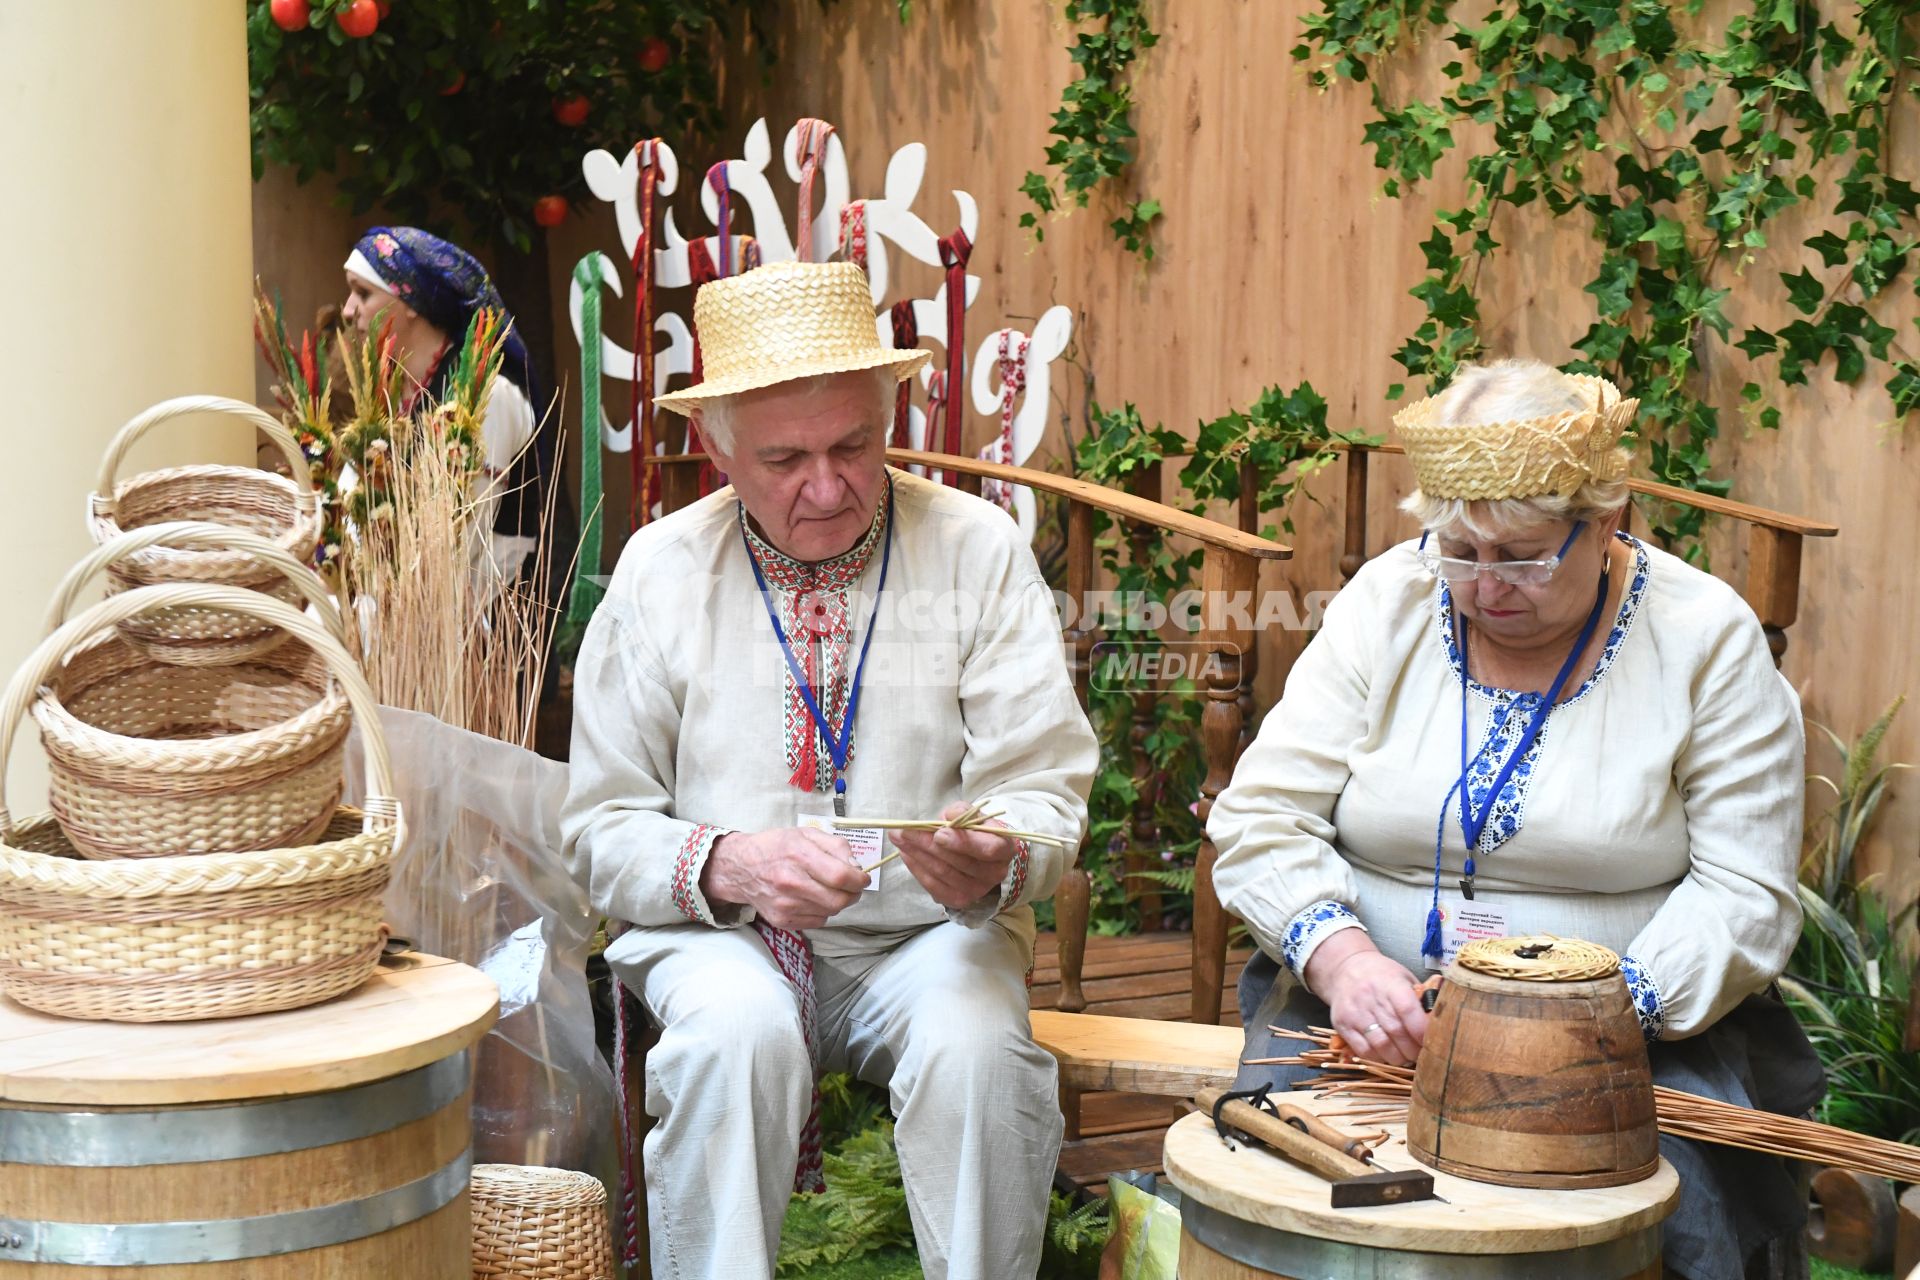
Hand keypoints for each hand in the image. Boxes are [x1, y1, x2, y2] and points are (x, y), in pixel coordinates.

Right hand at [700, 828, 868, 930]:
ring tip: (828, 889)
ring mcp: (785, 904)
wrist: (740, 868)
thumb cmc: (776, 847)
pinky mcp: (781, 920)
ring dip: (837, 902)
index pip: (841, 876)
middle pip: (839, 900)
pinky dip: (822, 912)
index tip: (863, 878)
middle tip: (852, 887)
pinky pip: (817, 922)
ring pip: (830, 912)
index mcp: (798, 855)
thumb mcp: (806, 834)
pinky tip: (813, 899)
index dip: (859, 880)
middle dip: (853, 894)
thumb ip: (836, 846)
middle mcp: (790, 882)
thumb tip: (856, 867)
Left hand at [890, 802, 1018, 910]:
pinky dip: (917, 869)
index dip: (962, 842)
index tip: (939, 833)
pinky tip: (906, 855)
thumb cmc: (976, 830)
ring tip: (899, 838)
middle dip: (927, 844)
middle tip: (904, 831)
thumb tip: (950, 815)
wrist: (980, 853)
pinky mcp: (960, 900)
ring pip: (942, 873)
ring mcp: (977, 890)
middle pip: (958, 862)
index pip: (987, 849)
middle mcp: (995, 873)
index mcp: (1004, 848)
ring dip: (917, 854)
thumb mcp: (972, 814)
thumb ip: (962, 812)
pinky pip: (933, 886)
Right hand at [1301, 929, 1428, 1065]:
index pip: (1408, 1010)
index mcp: (1390, 983)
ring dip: (1398, 1058)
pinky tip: (1387, 1055)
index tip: (1433, 1042)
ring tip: (1406, 1057)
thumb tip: (1440, 1023)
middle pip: (1397, 1032)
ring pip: (1381, 1046)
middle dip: (1413, 1050)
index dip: (1421, 1031)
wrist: (1345, 968)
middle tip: (1422, 1055)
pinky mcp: (1342, 1025)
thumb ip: (1419, 999)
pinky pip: (1364, 1051)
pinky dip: (1379, 1059)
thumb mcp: (1403, 977)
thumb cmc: (1381, 975)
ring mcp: (1355, 1013)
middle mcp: (1371, 998)